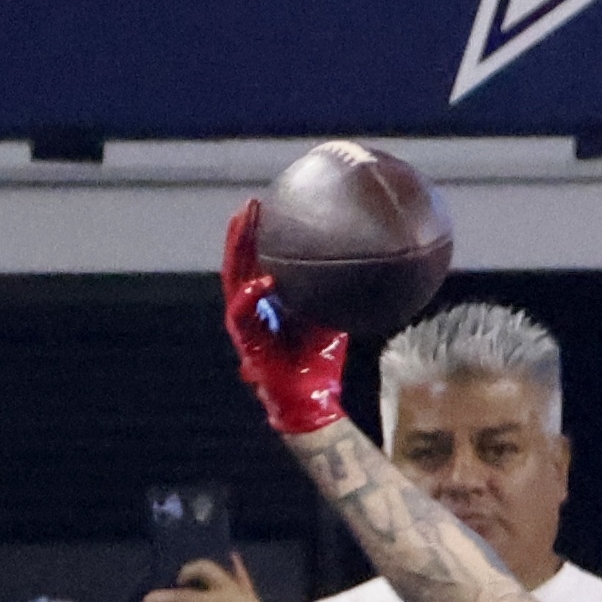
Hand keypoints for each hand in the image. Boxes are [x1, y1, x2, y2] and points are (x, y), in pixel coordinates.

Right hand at [219, 203, 350, 434]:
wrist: (312, 397)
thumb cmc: (321, 358)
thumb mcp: (334, 317)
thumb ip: (340, 294)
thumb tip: (368, 267)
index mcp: (268, 300)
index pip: (256, 259)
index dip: (256, 233)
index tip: (264, 204)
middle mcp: (252, 307)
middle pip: (239, 261)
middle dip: (241, 231)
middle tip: (250, 204)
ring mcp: (245, 324)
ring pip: (233, 279)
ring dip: (237, 251)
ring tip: (243, 225)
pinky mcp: (245, 342)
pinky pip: (243, 315)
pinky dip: (252, 297)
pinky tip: (264, 280)